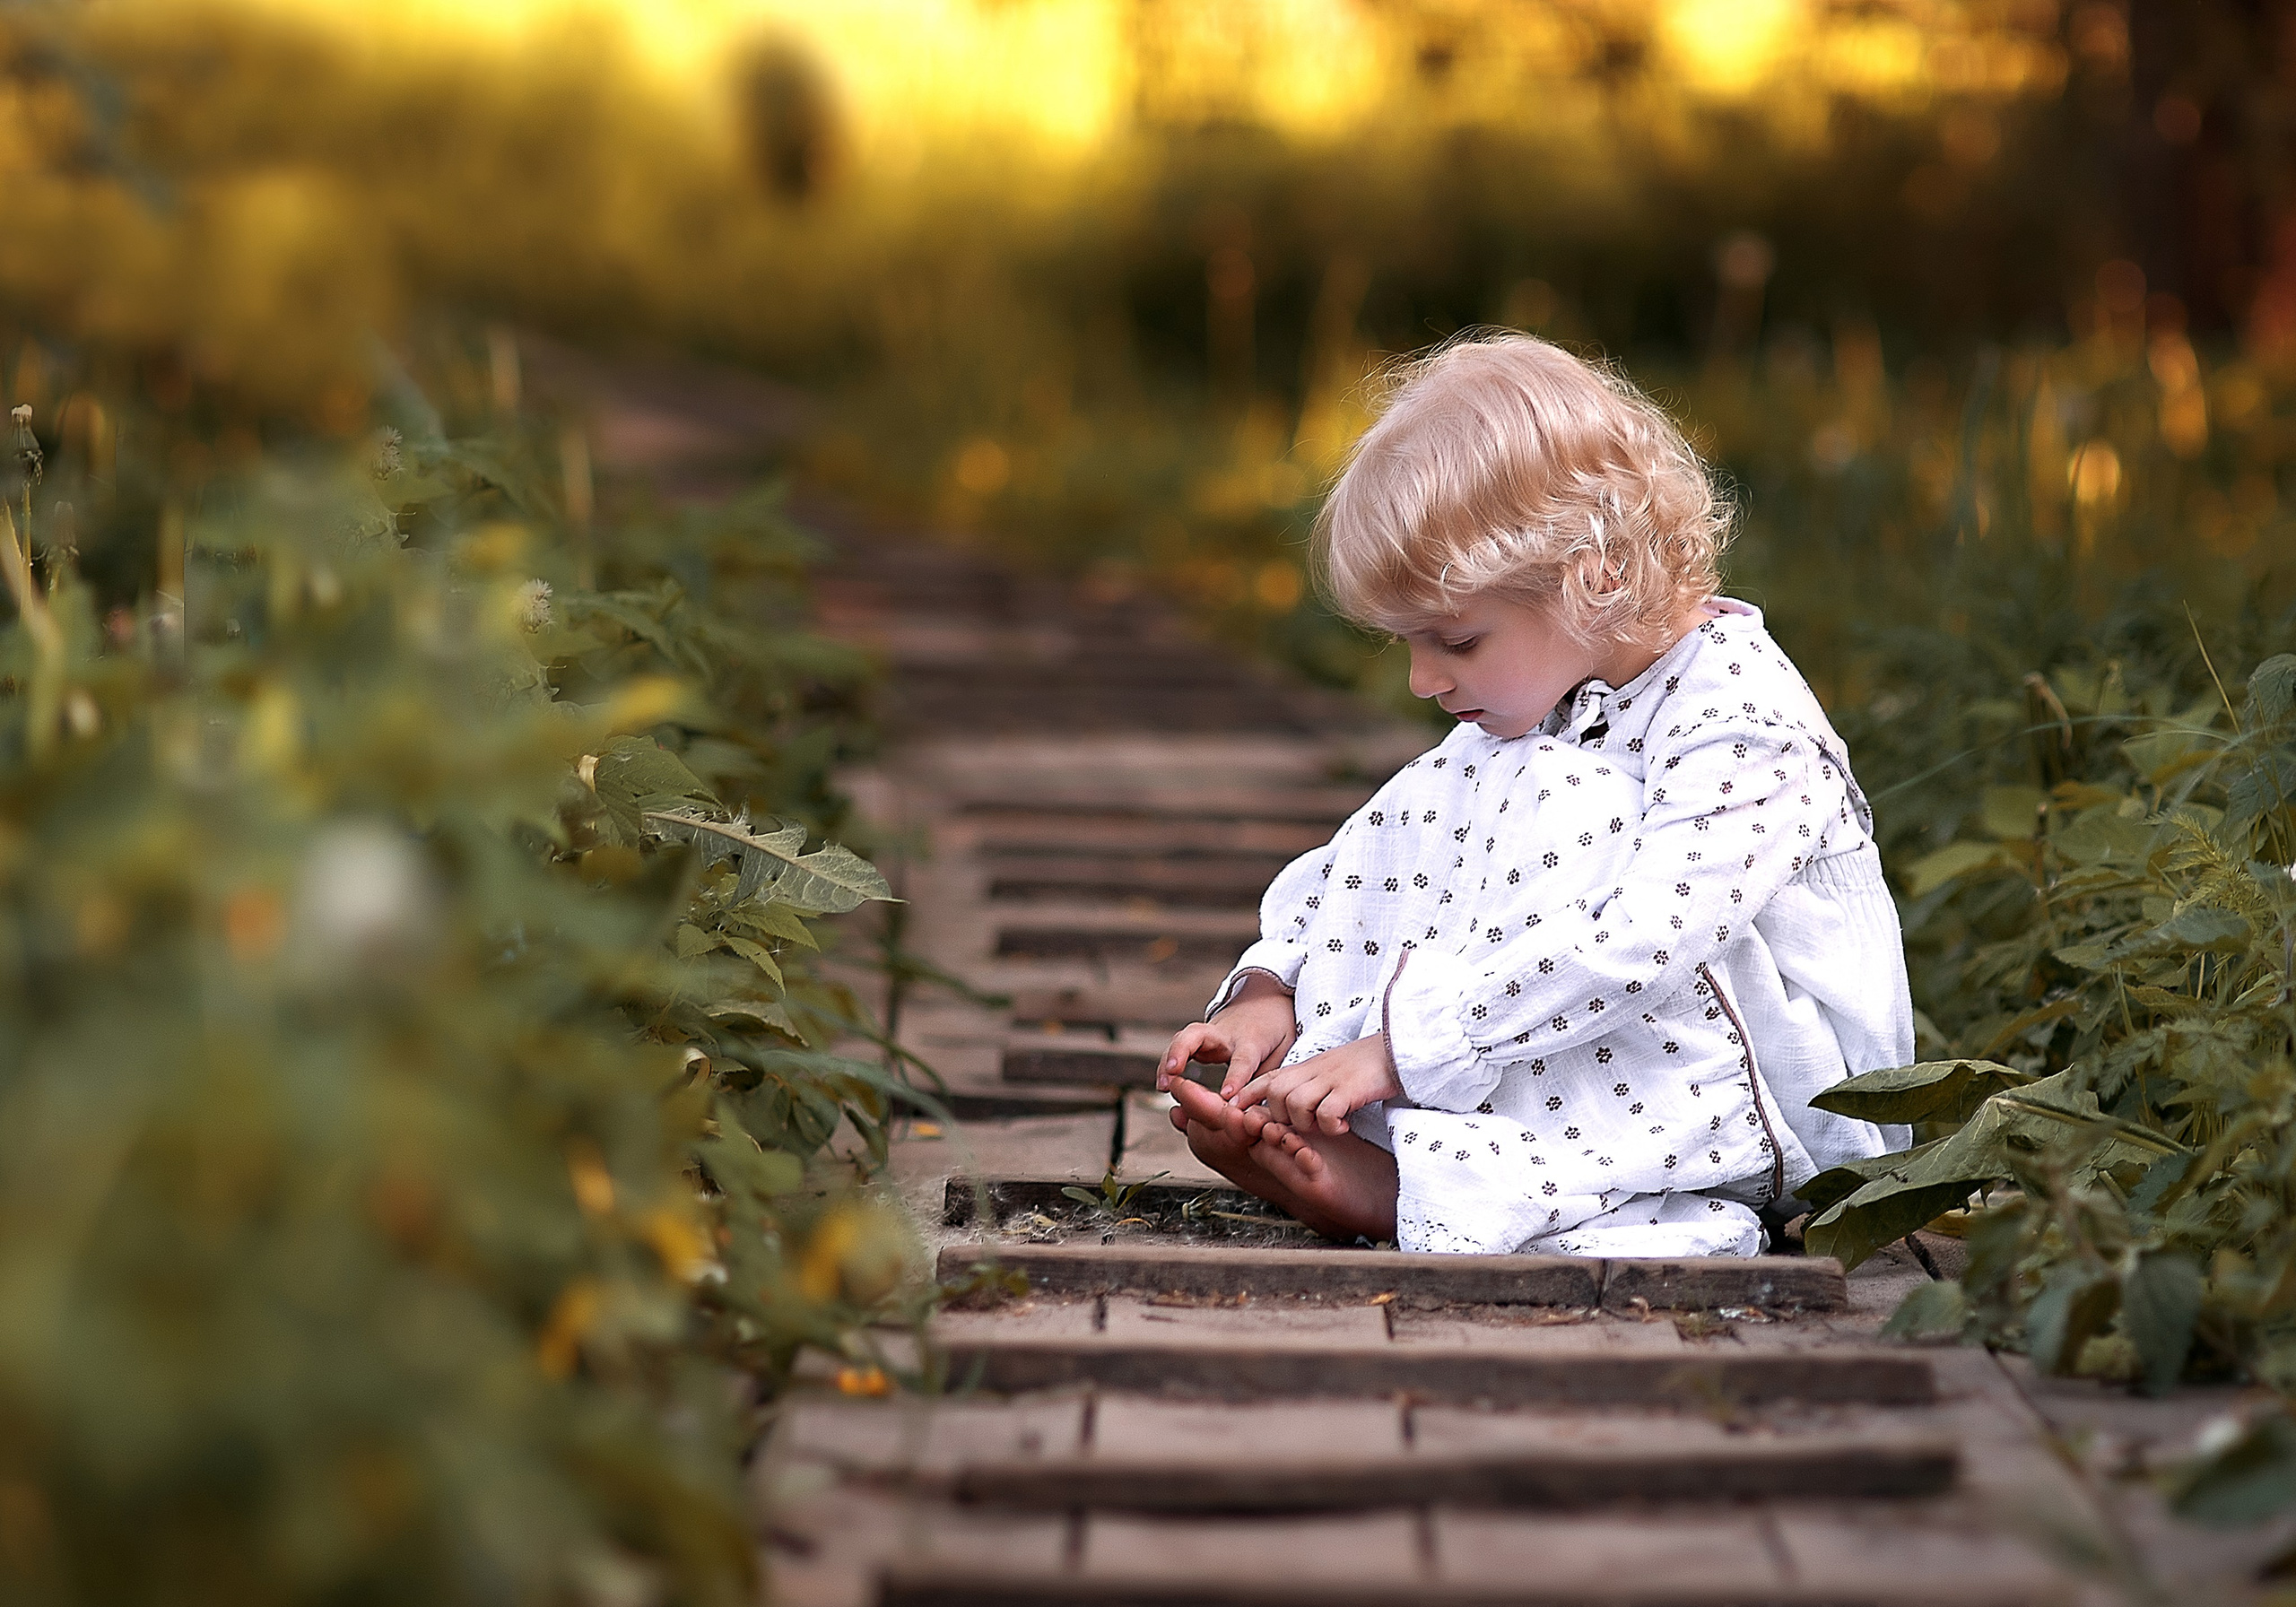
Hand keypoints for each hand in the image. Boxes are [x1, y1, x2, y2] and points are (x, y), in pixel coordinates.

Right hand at [1158, 973, 1295, 1096]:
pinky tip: (1164, 1084)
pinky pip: (1180, 1047)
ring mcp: (1210, 1033)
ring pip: (1183, 1039)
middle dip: (1182, 1051)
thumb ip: (1270, 1078)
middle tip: (1172, 1071)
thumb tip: (1259, 1110)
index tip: (1227, 1096)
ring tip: (1163, 1086)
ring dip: (1169, 1060)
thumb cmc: (1279, 1030)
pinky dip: (1168, 1064)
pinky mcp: (1200, 1038)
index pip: (1242, 1059)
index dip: (1235, 1077)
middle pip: (1198, 1035)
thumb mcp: (1286, 1051)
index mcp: (1253, 1039)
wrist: (1268, 998)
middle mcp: (1227, 1034)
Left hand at [1229, 1034, 1402, 1136]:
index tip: (1233, 1109)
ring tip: (1325, 1126)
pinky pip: (1326, 1113)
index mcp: (1305, 1068)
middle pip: (1275, 1094)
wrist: (1397, 1049)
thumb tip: (1278, 1105)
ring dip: (1306, 1123)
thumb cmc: (1361, 1067)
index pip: (1266, 1079)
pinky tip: (1343, 1127)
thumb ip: (1303, 1084)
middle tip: (1303, 1127)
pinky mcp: (1350, 1089)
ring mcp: (1331, 1079)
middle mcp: (1313, 1071)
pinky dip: (1330, 1126)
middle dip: (1281, 1117)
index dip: (1246, 1094)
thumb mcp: (1325, 1072)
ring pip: (1295, 1104)